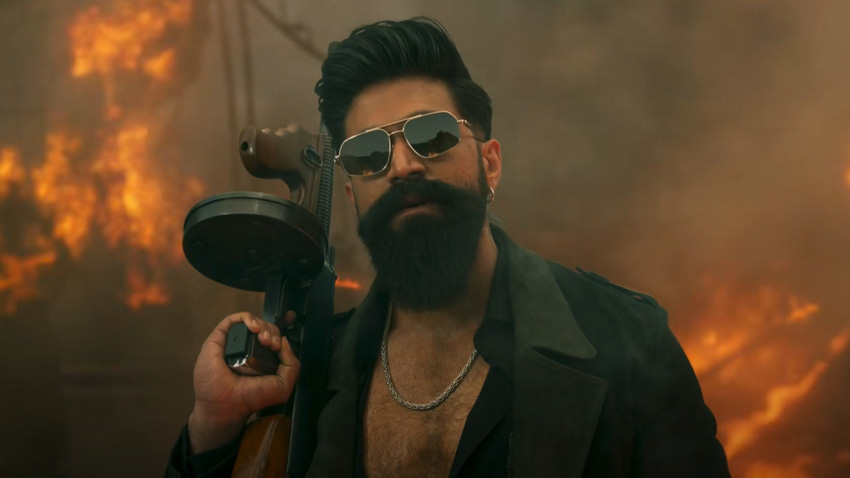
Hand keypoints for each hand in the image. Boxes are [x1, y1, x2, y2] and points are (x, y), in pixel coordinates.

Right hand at [188, 311, 298, 453]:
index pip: (273, 336)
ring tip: (265, 340)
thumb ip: (291, 364)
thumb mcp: (283, 385)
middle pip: (264, 328)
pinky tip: (254, 328)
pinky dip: (247, 318)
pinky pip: (234, 320)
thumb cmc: (251, 398)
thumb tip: (285, 342)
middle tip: (273, 345)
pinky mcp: (219, 339)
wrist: (228, 405)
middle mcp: (247, 349)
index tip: (282, 341)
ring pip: (251, 322)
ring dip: (263, 326)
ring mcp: (233, 343)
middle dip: (273, 332)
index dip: (279, 333)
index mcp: (261, 358)